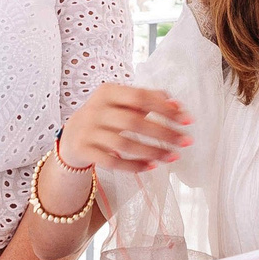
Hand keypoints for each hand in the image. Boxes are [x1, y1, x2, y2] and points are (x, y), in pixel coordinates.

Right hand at [57, 84, 189, 173]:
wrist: (72, 135)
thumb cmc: (105, 115)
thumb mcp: (121, 101)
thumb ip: (147, 99)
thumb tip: (177, 105)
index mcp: (107, 92)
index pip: (140, 97)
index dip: (164, 108)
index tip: (186, 119)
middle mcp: (96, 110)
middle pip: (134, 121)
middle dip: (163, 133)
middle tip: (185, 141)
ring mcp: (89, 131)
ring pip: (124, 144)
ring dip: (152, 151)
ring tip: (173, 156)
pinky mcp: (86, 151)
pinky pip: (113, 162)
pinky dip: (134, 166)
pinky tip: (151, 167)